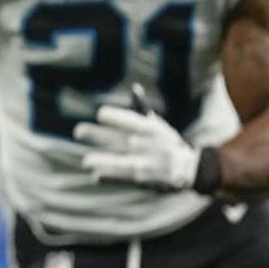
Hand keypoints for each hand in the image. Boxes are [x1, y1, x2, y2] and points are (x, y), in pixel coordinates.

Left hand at [74, 84, 198, 190]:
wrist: (190, 168)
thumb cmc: (168, 143)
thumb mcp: (157, 124)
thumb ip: (142, 108)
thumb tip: (134, 87)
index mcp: (147, 128)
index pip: (126, 119)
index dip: (111, 117)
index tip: (100, 116)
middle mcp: (144, 145)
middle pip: (117, 139)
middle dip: (96, 135)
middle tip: (78, 132)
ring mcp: (145, 163)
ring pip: (120, 161)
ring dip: (102, 160)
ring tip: (85, 161)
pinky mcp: (143, 180)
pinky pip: (124, 178)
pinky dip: (110, 177)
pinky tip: (96, 176)